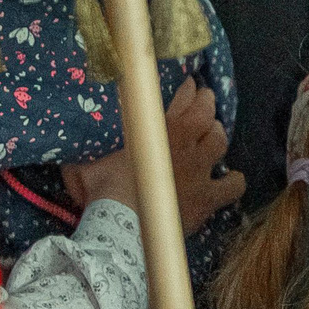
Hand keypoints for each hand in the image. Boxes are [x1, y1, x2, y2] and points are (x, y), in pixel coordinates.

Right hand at [59, 83, 245, 232]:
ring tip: (215, 134)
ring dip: (218, 136)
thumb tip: (74, 148)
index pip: (182, 99)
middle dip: (206, 105)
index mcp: (159, 129)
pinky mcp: (208, 197)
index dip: (188, 90)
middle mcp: (185, 145)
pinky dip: (234, 182)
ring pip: (220, 143)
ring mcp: (200, 170)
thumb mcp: (86, 160)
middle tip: (205, 102)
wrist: (120, 223)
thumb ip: (89, 149)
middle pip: (206, 115)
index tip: (191, 85)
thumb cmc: (101, 188)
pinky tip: (232, 181)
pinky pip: (232, 187)